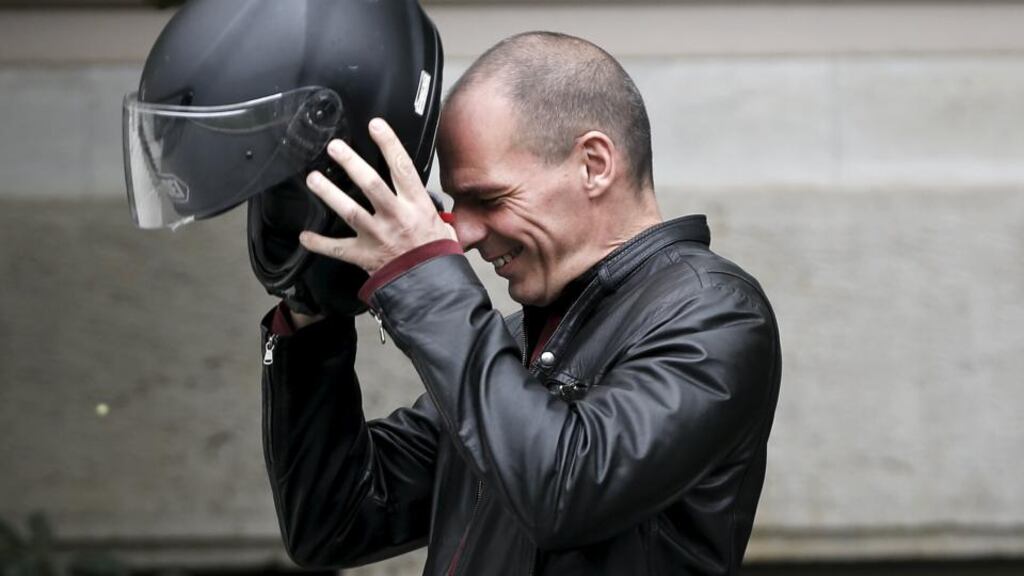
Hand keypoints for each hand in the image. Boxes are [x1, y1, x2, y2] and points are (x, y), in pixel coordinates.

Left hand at [299, 118, 455, 273]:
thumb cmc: (436, 254)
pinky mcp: (365, 255)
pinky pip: (337, 249)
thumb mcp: (441, 222)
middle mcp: (396, 218)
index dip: (388, 143)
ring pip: (349, 210)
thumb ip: (423, 204)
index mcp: (417, 206)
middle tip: (335, 146)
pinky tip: (305, 236)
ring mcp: (378, 236)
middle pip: (370, 184)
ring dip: (329, 193)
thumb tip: (413, 187)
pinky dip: (319, 243)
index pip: (402, 168)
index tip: (376, 125)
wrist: (431, 285)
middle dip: (351, 162)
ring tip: (314, 178)